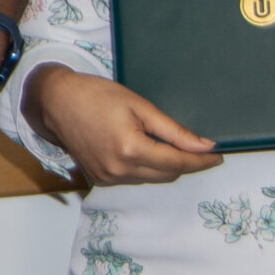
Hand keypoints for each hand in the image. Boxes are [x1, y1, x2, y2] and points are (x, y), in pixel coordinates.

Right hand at [24, 66, 222, 184]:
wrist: (56, 101)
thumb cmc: (96, 95)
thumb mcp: (140, 106)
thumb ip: (174, 131)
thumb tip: (204, 146)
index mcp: (131, 150)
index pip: (178, 163)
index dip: (201, 161)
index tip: (218, 155)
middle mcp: (119, 170)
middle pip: (167, 175)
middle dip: (184, 162)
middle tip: (196, 146)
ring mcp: (108, 177)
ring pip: (151, 179)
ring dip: (164, 166)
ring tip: (165, 143)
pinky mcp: (100, 178)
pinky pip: (133, 178)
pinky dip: (144, 167)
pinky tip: (140, 148)